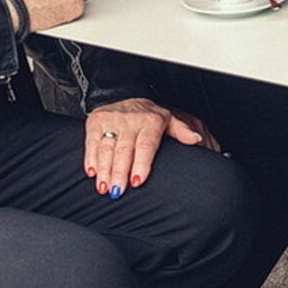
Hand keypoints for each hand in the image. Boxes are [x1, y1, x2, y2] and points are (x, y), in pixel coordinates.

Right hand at [84, 97, 209, 195]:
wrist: (125, 95)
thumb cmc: (149, 115)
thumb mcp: (170, 119)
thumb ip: (182, 130)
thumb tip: (196, 139)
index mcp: (151, 121)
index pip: (146, 145)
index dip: (141, 163)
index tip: (138, 181)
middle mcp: (130, 120)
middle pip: (124, 150)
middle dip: (119, 172)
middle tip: (117, 192)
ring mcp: (112, 120)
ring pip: (106, 148)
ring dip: (104, 170)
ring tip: (104, 188)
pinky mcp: (96, 121)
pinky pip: (91, 142)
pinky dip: (90, 158)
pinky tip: (92, 172)